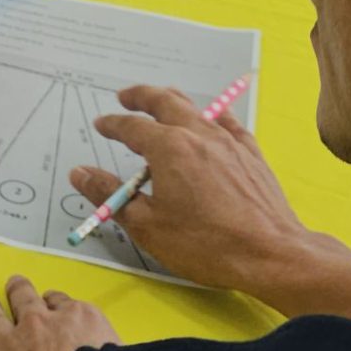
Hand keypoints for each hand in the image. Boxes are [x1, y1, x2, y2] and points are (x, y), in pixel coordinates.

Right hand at [73, 85, 350, 318]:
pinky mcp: (252, 154)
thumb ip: (110, 195)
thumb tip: (79, 173)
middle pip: (165, 102)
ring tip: (162, 102)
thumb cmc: (205, 244)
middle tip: (126, 96)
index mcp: (169, 148)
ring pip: (197, 107)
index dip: (113, 125)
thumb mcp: (147, 226)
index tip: (101, 125)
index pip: (132, 127)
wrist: (271, 254)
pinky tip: (211, 121)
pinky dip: (212, 116)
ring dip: (174, 101)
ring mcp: (229, 141)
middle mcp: (198, 134)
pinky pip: (228, 122)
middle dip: (142, 96)